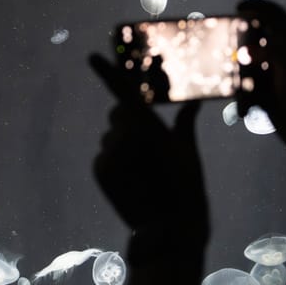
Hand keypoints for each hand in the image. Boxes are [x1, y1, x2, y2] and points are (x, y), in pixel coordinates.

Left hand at [88, 54, 206, 241]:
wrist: (166, 228)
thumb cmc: (185, 187)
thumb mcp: (188, 152)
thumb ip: (184, 124)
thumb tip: (193, 104)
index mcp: (146, 125)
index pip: (124, 90)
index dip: (107, 71)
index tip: (92, 56)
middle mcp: (122, 135)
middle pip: (118, 114)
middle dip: (129, 121)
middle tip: (148, 143)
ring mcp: (108, 153)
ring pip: (111, 136)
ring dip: (123, 145)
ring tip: (144, 169)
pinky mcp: (98, 169)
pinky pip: (104, 156)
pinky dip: (114, 162)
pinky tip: (132, 179)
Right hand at [235, 0, 285, 153]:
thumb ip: (271, 51)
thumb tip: (245, 50)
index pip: (275, 16)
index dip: (259, 6)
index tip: (238, 7)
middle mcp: (282, 57)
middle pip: (257, 36)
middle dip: (240, 33)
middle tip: (223, 36)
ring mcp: (273, 76)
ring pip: (249, 60)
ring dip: (235, 60)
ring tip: (220, 62)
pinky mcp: (265, 95)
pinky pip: (245, 84)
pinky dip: (236, 84)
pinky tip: (228, 88)